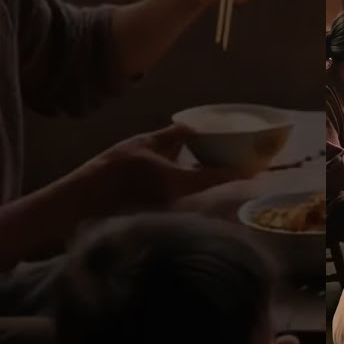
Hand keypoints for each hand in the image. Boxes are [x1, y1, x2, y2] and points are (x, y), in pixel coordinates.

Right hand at [93, 125, 251, 208]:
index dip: (243, 172)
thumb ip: (171, 136)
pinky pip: (183, 198)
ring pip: (198, 193)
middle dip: (225, 174)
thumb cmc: (112, 171)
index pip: (220, 177)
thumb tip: (191, 127)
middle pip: (213, 187)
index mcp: (180, 182)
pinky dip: (189, 185)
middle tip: (240, 159)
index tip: (260, 168)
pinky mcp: (162, 216)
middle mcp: (182, 201)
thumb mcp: (143, 145)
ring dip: (206, 179)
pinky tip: (185, 171)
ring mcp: (172, 211)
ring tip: (214, 160)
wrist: (83, 203)